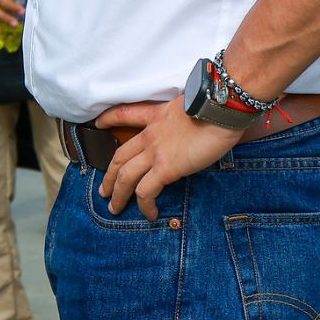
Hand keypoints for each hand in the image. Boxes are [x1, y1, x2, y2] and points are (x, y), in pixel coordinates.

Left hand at [93, 97, 246, 220]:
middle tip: (103, 190)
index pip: (125, 114)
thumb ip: (186, 118)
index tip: (98, 124)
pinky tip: (149, 214)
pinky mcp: (165, 168)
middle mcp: (150, 134)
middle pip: (120, 156)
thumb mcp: (193, 106)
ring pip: (125, 176)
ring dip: (118, 194)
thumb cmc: (216, 105)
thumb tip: (197, 126)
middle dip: (109, 175)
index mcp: (156, 116)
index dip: (109, 119)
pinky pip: (146, 191)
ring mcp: (155, 152)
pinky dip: (144, 205)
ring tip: (114, 208)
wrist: (220, 108)